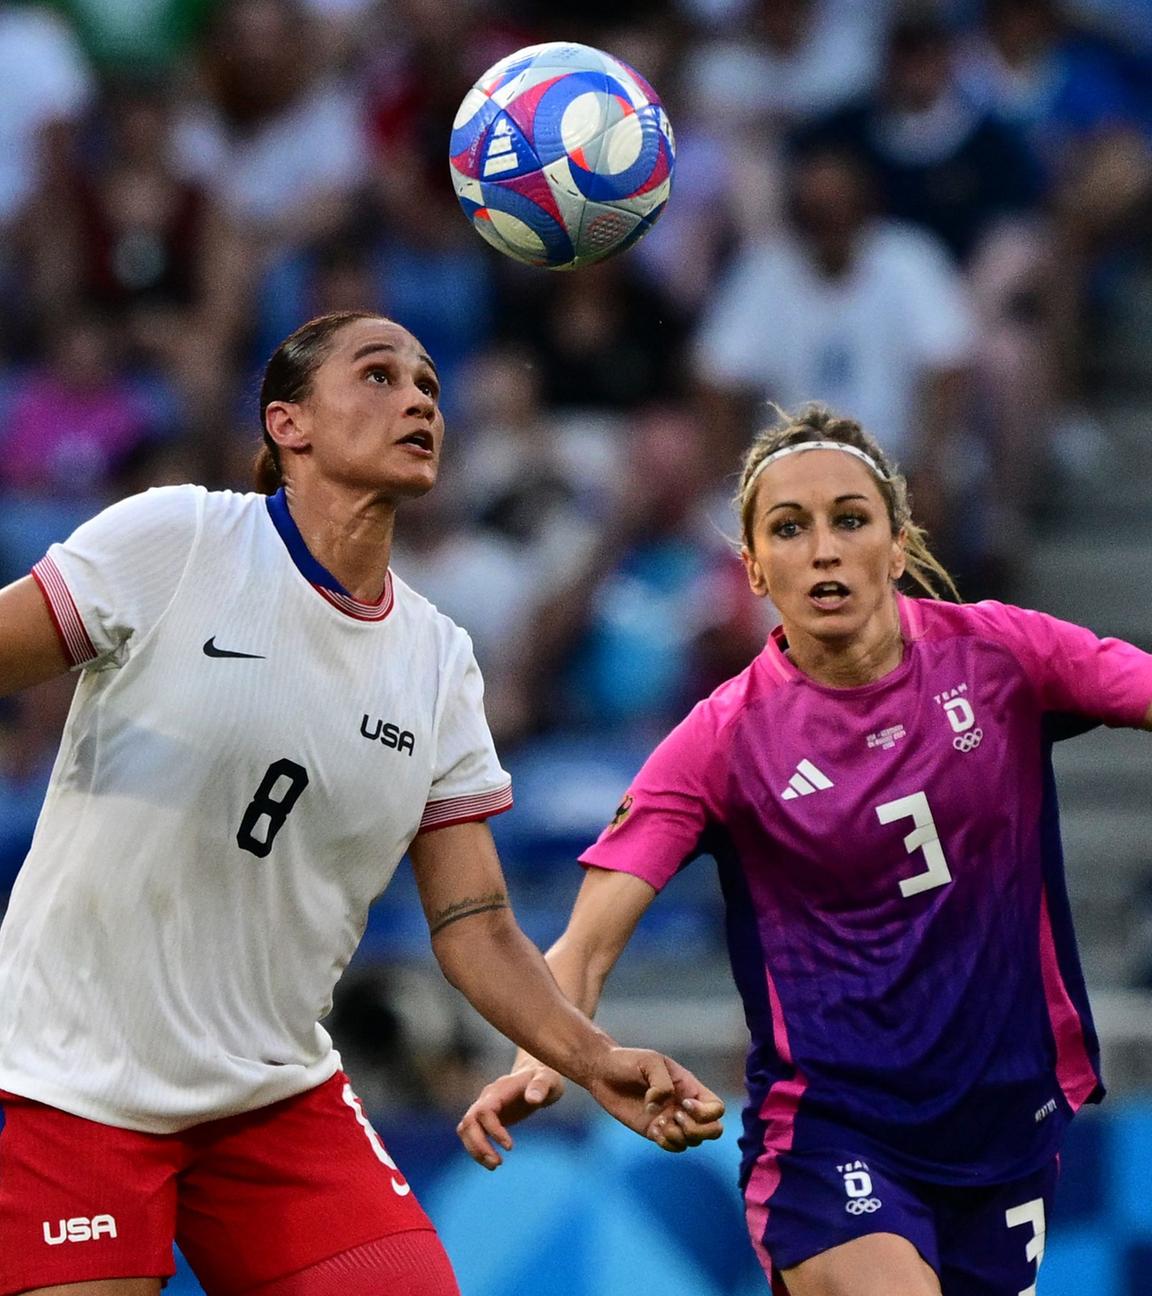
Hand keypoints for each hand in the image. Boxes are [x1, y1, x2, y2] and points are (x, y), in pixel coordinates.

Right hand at [457, 1064, 566, 1168]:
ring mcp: (483, 1107)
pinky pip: (472, 1134)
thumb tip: (532, 1100)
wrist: (536, 1075)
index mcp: (499, 1090)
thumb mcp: (548, 1079)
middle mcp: (486, 1098)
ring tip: (495, 1165)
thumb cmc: (544, 1078)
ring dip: (475, 1150)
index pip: (484, 1111)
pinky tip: (494, 1160)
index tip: (510, 1147)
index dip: (493, 1130)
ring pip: (465, 1129)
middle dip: (479, 1146)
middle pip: (469, 1122)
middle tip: (497, 1164)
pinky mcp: (485, 1119)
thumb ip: (541, 1086)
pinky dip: (477, 1149)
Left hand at [585, 1048, 723, 1153]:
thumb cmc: (628, 1061)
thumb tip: (662, 1107)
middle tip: (675, 1117)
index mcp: (689, 1086)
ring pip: (693, 1142)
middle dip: (698, 1130)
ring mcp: (671, 1120)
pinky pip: (674, 1147)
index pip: (717, 1108)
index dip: (706, 1112)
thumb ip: (661, 1083)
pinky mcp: (655, 1131)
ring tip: (659, 1123)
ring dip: (679, 1137)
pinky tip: (653, 1129)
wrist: (603, 1072)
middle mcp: (684, 1105)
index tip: (683, 1103)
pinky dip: (667, 1143)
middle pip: (713, 1130)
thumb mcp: (650, 1062)